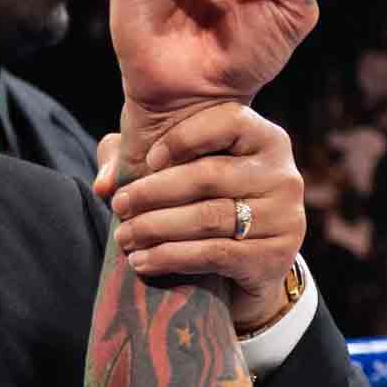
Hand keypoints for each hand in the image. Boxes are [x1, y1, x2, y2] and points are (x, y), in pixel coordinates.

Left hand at [107, 100, 310, 333]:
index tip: (149, 160)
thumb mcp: (184, 171)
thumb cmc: (210, 203)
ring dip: (156, 228)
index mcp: (265, 139)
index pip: (229, 121)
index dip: (184, 138)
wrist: (251, 265)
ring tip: (126, 237)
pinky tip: (144, 261)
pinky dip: (172, 257)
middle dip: (154, 192)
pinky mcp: (276, 257)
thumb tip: (102, 183)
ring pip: (209, 218)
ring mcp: (285, 218)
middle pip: (209, 175)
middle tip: (120, 206)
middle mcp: (283, 175)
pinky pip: (215, 254)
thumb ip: (138, 156)